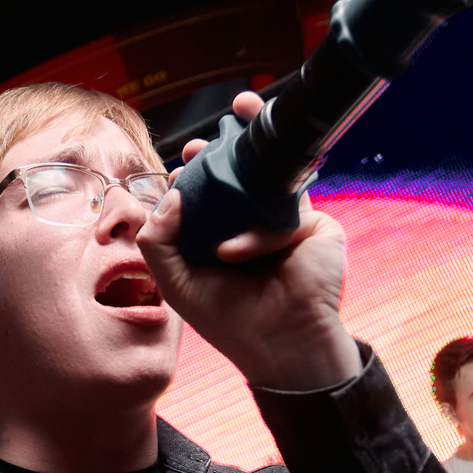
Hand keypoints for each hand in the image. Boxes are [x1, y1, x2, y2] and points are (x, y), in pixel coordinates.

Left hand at [137, 92, 361, 391]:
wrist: (281, 346)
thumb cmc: (229, 322)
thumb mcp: (176, 284)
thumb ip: (158, 241)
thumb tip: (171, 194)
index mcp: (220, 234)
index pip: (207, 194)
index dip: (194, 174)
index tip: (180, 164)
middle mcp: (252, 224)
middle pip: (238, 176)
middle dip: (220, 151)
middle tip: (198, 146)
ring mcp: (286, 222)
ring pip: (269, 178)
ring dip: (252, 150)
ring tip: (233, 126)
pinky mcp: (315, 227)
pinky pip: (286, 210)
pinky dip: (260, 230)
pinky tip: (237, 253)